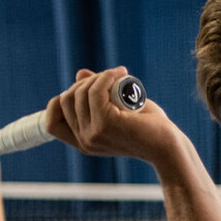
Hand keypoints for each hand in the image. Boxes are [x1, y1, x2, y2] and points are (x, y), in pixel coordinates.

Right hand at [46, 67, 185, 162]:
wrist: (169, 146)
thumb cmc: (149, 130)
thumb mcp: (119, 110)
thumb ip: (99, 95)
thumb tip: (81, 73)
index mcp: (83, 142)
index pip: (51, 122)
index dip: (59, 102)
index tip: (82, 90)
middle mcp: (84, 141)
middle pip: (65, 100)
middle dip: (84, 83)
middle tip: (110, 78)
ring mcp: (92, 134)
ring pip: (80, 93)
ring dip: (99, 77)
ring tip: (120, 75)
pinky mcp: (105, 124)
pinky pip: (95, 91)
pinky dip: (106, 77)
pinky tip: (121, 73)